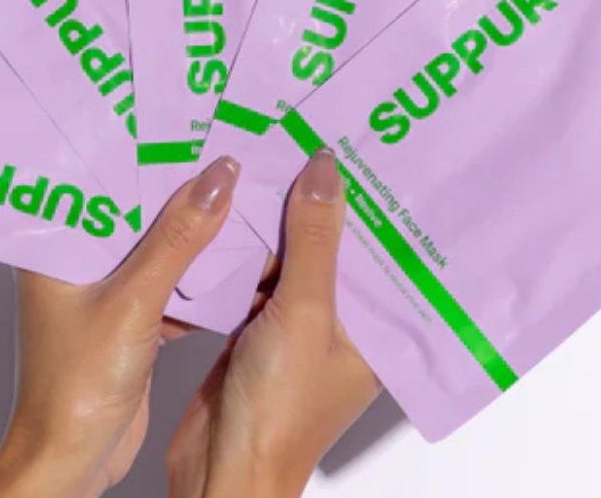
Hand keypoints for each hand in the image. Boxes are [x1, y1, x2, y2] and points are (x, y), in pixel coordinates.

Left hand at [0, 156, 240, 497]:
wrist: (72, 465)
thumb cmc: (74, 390)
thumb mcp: (132, 303)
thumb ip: (178, 240)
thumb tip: (218, 179)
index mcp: (57, 242)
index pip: (102, 175)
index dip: (145, 146)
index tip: (188, 118)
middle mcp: (79, 257)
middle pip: (138, 205)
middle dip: (182, 184)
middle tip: (226, 147)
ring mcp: (108, 288)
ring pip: (161, 242)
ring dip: (198, 228)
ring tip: (241, 187)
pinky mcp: (133, 316)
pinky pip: (173, 278)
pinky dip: (202, 272)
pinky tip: (239, 254)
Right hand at [166, 149, 380, 497]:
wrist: (219, 469)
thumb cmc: (279, 413)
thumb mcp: (305, 312)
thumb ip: (315, 239)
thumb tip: (325, 169)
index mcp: (374, 328)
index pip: (381, 251)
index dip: (373, 202)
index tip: (366, 148)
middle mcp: (341, 324)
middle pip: (335, 246)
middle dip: (322, 200)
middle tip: (316, 135)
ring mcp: (297, 325)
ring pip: (294, 255)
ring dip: (282, 218)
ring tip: (278, 153)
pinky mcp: (256, 326)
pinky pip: (257, 273)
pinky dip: (248, 245)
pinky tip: (239, 205)